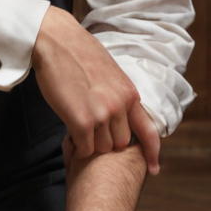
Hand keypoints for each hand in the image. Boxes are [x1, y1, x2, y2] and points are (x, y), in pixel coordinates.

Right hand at [32, 6, 160, 173]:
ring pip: (102, 148)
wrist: (56, 41)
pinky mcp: (82, 121)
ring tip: (77, 125)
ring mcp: (102, 114)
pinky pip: (84, 148)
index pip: (148, 131)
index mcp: (130, 94)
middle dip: (106, 140)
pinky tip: (70, 131)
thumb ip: (118, 96)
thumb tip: (120, 117)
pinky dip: (77, 146)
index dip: (152, 152)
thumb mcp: (110, 74)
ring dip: (90, 142)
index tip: (153, 169)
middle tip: (90, 129)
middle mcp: (120, 106)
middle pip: (121, 144)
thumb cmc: (78, 55)